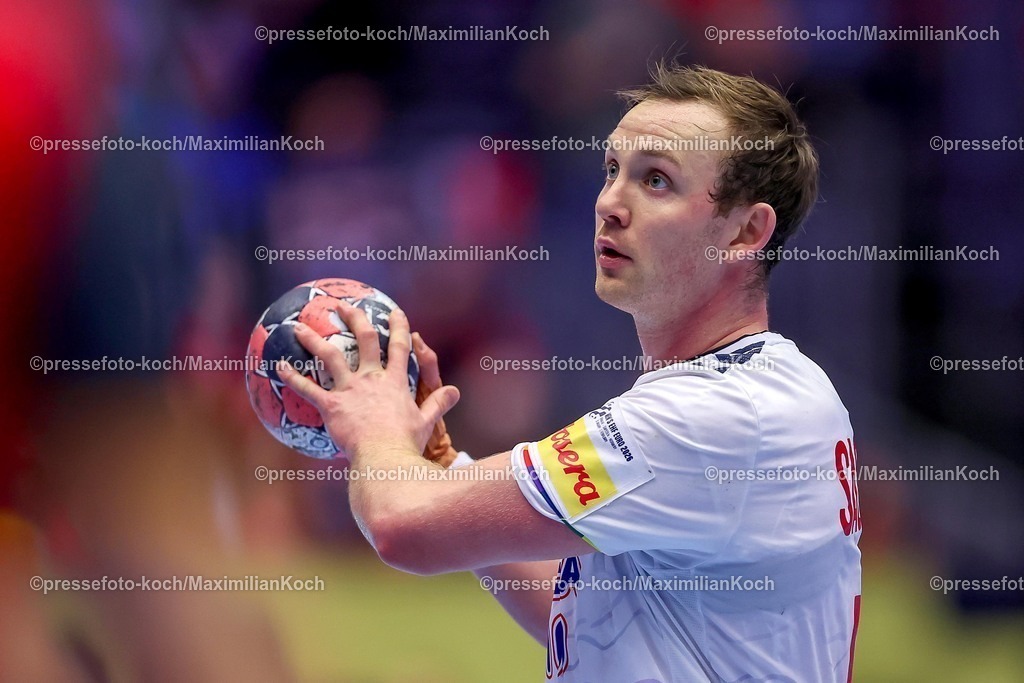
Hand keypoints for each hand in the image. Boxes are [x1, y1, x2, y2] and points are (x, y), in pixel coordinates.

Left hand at [277, 301, 459, 461]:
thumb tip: (455, 391)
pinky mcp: (332, 406)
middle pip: (365, 340)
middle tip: (342, 306)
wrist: (384, 458)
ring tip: (299, 327)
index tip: (395, 312)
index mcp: (394, 382)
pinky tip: (278, 366)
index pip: (399, 347)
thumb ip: (439, 403)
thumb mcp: (427, 421)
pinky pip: (308, 389)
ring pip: (330, 356)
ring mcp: (350, 390)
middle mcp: (372, 379)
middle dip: (354, 319)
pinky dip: (292, 377)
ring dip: (313, 340)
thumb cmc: (406, 442)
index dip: (399, 327)